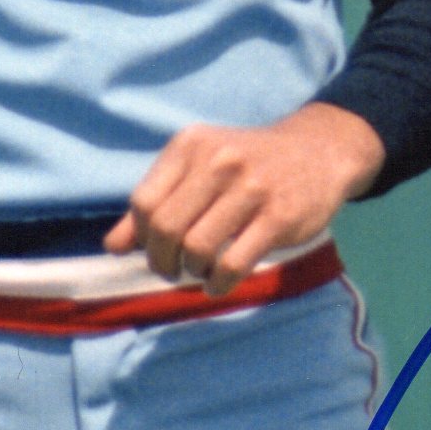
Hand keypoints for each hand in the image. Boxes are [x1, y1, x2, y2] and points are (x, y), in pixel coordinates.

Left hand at [106, 103, 383, 294]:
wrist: (318, 151)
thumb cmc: (247, 165)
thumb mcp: (198, 169)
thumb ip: (155, 203)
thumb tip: (112, 247)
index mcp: (191, 146)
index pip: (145, 202)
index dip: (142, 237)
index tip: (154, 249)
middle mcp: (219, 161)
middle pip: (166, 229)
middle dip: (162, 261)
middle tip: (172, 270)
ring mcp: (251, 188)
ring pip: (197, 248)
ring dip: (191, 271)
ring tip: (199, 272)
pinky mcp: (279, 217)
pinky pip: (233, 263)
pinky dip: (217, 283)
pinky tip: (218, 283)